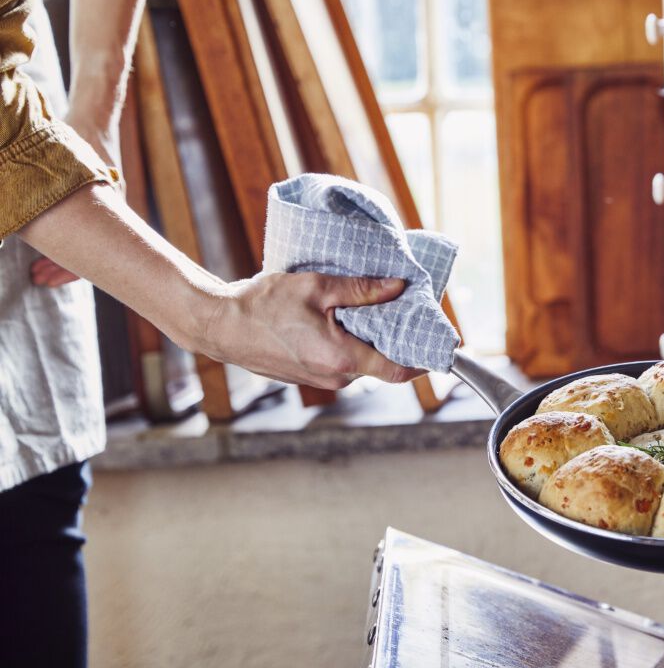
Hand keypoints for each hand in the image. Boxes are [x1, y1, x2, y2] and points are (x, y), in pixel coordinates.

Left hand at [28, 117, 123, 288]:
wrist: (97, 114)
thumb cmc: (80, 133)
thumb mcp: (64, 163)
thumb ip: (48, 191)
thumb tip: (20, 212)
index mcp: (105, 209)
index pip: (90, 254)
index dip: (66, 270)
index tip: (42, 278)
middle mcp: (109, 212)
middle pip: (90, 254)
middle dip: (61, 269)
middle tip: (39, 278)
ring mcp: (106, 208)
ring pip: (88, 245)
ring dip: (64, 258)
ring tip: (41, 271)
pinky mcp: (99, 202)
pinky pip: (88, 231)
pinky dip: (71, 241)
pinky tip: (54, 247)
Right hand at [198, 272, 425, 389]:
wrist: (220, 326)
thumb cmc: (262, 305)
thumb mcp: (317, 287)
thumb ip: (362, 289)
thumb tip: (398, 287)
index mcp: (343, 358)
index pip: (400, 370)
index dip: (424, 359)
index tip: (439, 344)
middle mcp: (336, 378)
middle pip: (382, 363)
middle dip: (396, 338)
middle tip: (406, 309)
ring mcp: (321, 380)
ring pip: (362, 362)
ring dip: (371, 339)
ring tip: (374, 307)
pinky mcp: (310, 375)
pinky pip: (343, 362)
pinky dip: (352, 343)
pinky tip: (347, 319)